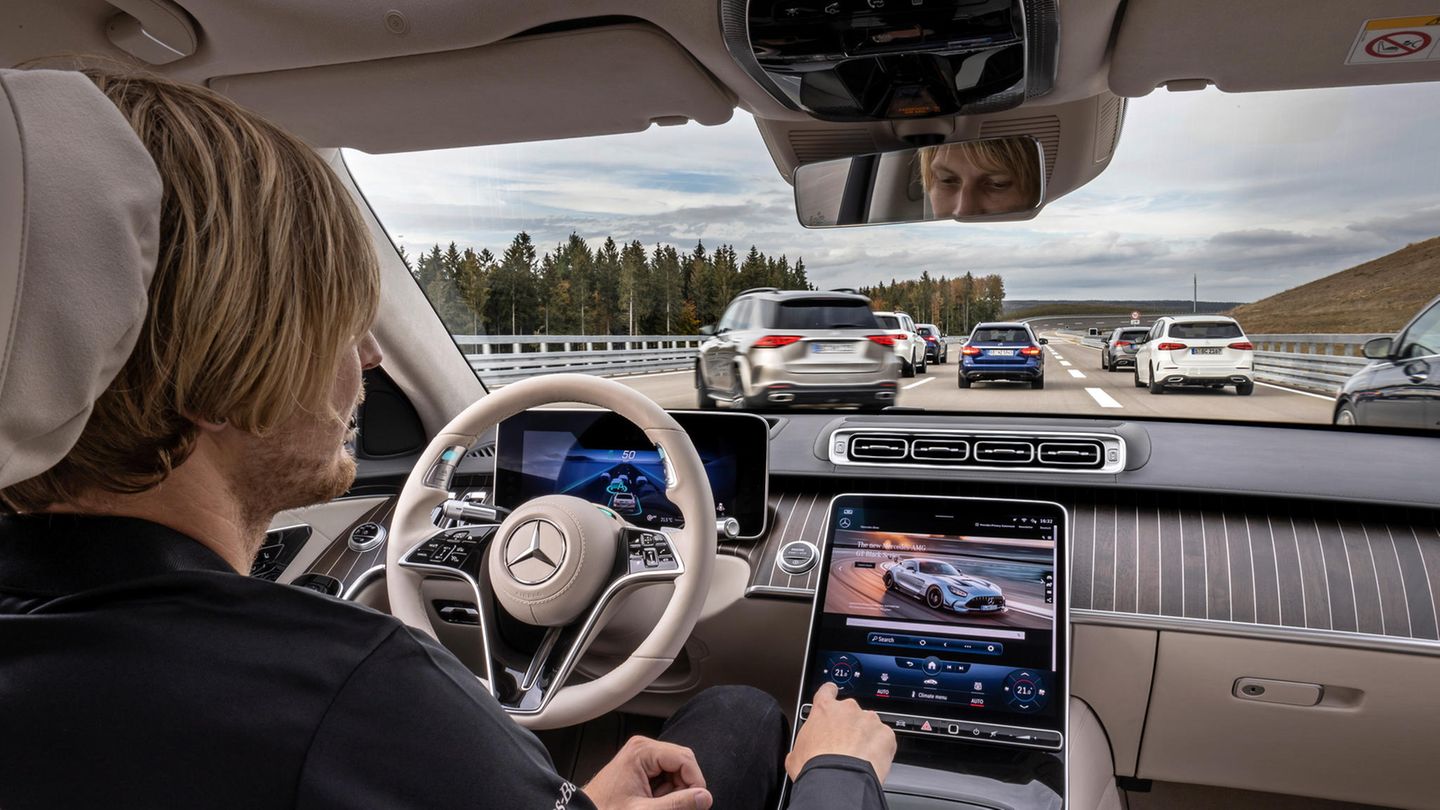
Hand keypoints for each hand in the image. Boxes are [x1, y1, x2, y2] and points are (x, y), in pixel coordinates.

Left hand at [583, 735, 712, 809]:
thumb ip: (676, 804)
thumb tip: (704, 797)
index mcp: (642, 751)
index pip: (686, 759)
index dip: (696, 783)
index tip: (698, 804)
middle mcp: (643, 749)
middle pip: (683, 764)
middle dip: (684, 789)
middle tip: (674, 808)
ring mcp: (642, 758)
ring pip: (677, 773)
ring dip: (674, 793)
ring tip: (656, 806)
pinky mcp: (641, 768)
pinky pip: (666, 778)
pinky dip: (666, 794)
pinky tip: (653, 804)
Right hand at [785, 682, 896, 783]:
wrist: (837, 782)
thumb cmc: (815, 767)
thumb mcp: (796, 753)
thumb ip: (803, 743)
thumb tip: (801, 752)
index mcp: (824, 709)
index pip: (827, 691)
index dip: (830, 694)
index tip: (832, 698)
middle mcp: (848, 709)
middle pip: (850, 711)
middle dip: (848, 725)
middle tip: (843, 746)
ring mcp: (869, 720)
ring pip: (869, 725)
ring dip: (865, 737)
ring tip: (858, 758)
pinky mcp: (886, 734)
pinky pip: (884, 739)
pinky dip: (880, 749)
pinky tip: (871, 762)